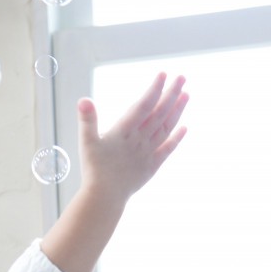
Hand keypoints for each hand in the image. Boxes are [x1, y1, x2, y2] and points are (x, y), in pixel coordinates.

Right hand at [77, 72, 188, 202]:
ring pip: (166, 128)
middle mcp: (139, 140)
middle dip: (171, 94)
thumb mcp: (87, 142)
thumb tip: (84, 100)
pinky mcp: (152, 165)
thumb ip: (87, 120)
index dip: (154, 89)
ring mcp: (148, 152)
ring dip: (177, 111)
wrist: (105, 197)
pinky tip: (185, 127)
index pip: (143, 105)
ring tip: (186, 95)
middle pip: (159, 113)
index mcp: (124, 131)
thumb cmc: (94, 170)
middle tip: (182, 77)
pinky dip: (177, 138)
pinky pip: (167, 149)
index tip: (164, 74)